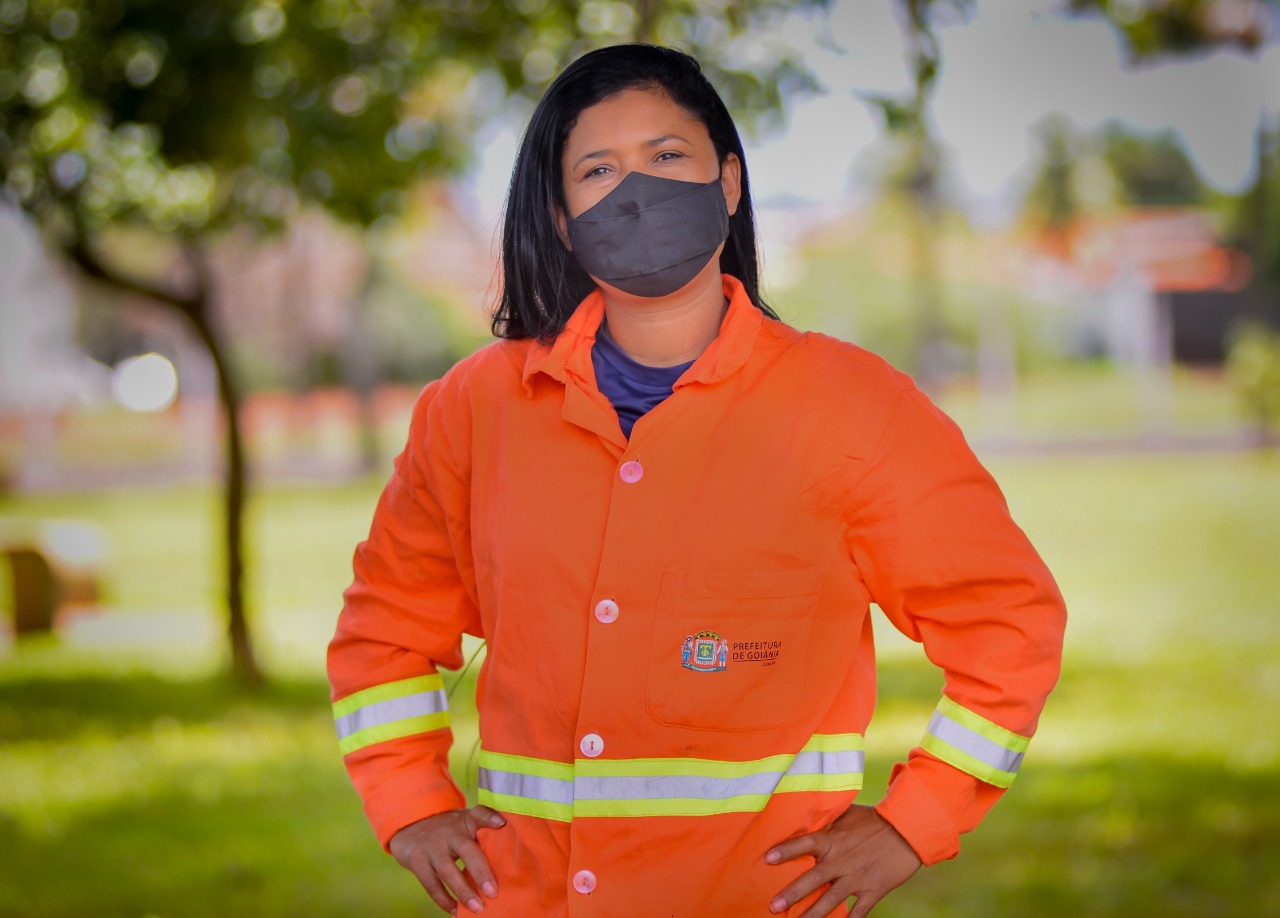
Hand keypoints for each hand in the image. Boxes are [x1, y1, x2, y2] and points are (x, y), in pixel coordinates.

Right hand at [389, 805, 506, 914]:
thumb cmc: (450, 831)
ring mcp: (431, 847)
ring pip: (447, 870)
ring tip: (477, 908)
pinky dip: (444, 900)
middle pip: (466, 849)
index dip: (490, 817)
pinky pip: (431, 884)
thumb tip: (507, 867)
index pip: (479, 814)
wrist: (412, 825)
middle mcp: (449, 832)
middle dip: (480, 872)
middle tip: (492, 892)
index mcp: (465, 821)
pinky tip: (456, 911)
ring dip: (463, 891)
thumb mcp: (465, 825)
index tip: (501, 823)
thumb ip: (482, 838)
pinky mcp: (417, 861)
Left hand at [765, 804, 920, 917]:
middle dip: (792, 894)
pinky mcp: (873, 890)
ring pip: (831, 900)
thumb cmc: (874, 819)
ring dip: (812, 915)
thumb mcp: (847, 814)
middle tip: (773, 907)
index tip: (767, 858)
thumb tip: (805, 814)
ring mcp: (857, 878)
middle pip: (812, 879)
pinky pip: (858, 911)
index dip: (786, 851)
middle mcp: (841, 860)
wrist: (907, 829)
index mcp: (833, 839)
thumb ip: (826, 819)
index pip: (804, 844)